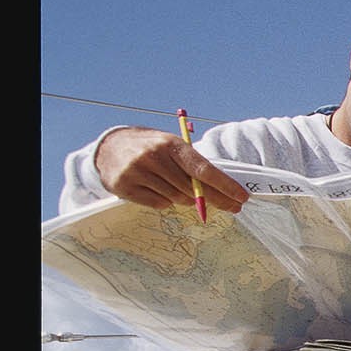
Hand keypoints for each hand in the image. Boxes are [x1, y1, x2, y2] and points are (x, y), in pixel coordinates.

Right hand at [93, 127, 248, 213]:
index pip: (203, 169)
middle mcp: (154, 157)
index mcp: (171, 144)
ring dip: (185, 199)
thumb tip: (222, 190)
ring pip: (176, 198)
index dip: (224, 185)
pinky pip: (158, 204)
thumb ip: (192, 165)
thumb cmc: (150, 147)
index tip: (242, 197)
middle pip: (192, 188)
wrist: (108, 146)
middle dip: (215, 199)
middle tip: (233, 207)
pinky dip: (164, 201)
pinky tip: (158, 190)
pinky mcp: (125, 187)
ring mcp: (137, 172)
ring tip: (181, 190)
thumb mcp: (171, 146)